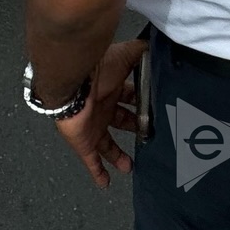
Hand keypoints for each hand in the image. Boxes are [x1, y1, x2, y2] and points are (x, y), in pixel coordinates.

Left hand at [54, 39, 145, 187]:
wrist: (72, 83)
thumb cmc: (98, 68)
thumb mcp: (126, 55)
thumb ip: (142, 51)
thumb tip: (157, 46)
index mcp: (113, 88)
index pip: (132, 98)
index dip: (144, 105)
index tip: (157, 112)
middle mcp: (103, 108)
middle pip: (122, 122)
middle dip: (135, 129)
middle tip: (150, 137)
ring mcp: (92, 127)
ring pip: (107, 145)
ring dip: (117, 156)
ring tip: (130, 166)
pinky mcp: (83, 142)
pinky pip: (91, 161)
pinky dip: (97, 172)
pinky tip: (105, 183)